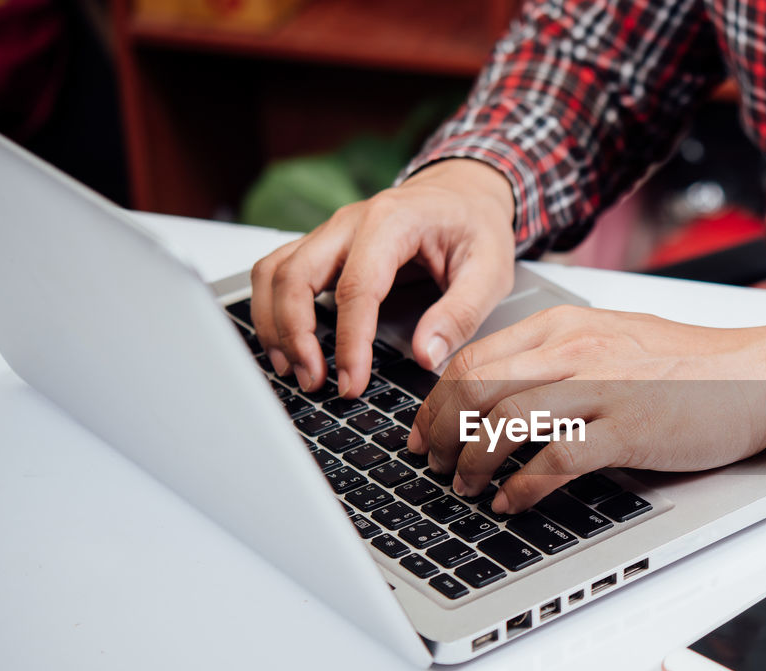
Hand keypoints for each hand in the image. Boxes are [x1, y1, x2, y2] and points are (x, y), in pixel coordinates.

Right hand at [249, 159, 515, 396]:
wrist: (465, 192)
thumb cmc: (476, 226)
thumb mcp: (491, 270)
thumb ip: (461, 314)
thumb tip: (426, 355)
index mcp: (392, 221)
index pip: (356, 287)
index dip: (350, 341)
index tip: (352, 382)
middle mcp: (350, 222)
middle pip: (295, 274)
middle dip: (295, 334)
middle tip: (314, 381)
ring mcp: (331, 232)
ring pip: (275, 272)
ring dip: (274, 324)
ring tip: (294, 369)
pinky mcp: (324, 247)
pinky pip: (279, 272)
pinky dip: (273, 309)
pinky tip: (288, 344)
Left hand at [407, 305, 765, 512]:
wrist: (758, 376)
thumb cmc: (691, 365)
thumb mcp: (612, 340)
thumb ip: (558, 356)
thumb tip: (502, 391)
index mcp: (565, 326)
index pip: (474, 358)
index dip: (436, 401)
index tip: (426, 431)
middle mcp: (575, 350)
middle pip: (475, 387)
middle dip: (442, 432)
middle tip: (435, 463)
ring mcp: (601, 388)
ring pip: (504, 421)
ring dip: (473, 461)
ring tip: (466, 487)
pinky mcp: (627, 429)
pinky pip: (555, 459)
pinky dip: (522, 486)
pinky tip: (511, 502)